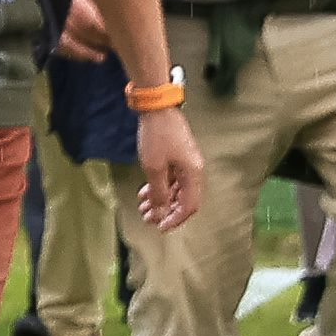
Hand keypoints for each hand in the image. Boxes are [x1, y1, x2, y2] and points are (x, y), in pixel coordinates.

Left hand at [131, 101, 206, 229]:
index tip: (160, 227)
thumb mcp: (154, 168)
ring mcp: (185, 163)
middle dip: (165, 211)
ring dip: (160, 200)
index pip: (189, 206)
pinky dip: (159, 187)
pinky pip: (171, 179)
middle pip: (183, 199)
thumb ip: (159, 192)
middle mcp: (193, 170)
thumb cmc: (157, 137)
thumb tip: (161, 213)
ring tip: (142, 208)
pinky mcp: (177, 157)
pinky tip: (144, 193)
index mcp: (193, 173)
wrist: (157, 109)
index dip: (175, 219)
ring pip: (175, 189)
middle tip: (147, 218)